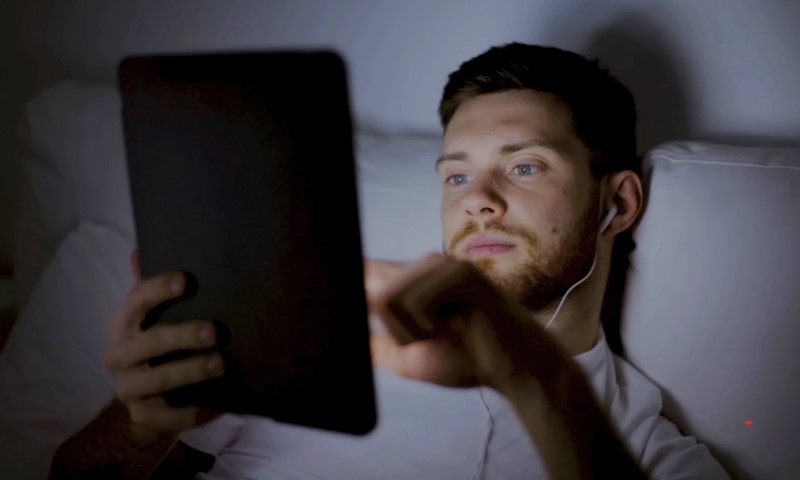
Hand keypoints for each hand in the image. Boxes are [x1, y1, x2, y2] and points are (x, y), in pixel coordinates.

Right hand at [102, 249, 222, 437]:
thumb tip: (139, 248)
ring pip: (154, 382)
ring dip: (189, 372)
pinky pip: (165, 417)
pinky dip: (191, 412)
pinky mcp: (142, 416)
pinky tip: (219, 405)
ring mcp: (128, 388)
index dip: (157, 289)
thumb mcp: (156, 316)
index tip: (187, 280)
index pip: (135, 302)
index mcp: (123, 324)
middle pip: (146, 344)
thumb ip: (153, 288)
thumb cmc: (159, 343)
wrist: (150, 398)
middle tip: (216, 332)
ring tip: (222, 365)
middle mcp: (119, 356)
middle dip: (181, 336)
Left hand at [365, 254, 555, 389]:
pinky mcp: (459, 273)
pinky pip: (415, 302)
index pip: (364, 269)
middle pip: (371, 292)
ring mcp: (442, 265)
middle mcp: (422, 265)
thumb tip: (346, 337)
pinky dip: (427, 327)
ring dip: (411, 332)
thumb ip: (378, 346)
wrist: (513, 368)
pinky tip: (454, 328)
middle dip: (393, 331)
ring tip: (444, 334)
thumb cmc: (467, 358)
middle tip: (430, 338)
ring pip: (388, 298)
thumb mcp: (410, 357)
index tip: (340, 300)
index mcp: (411, 280)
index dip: (349, 285)